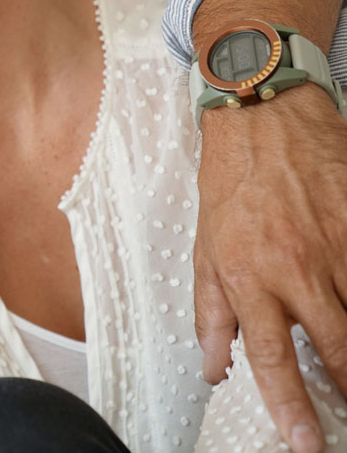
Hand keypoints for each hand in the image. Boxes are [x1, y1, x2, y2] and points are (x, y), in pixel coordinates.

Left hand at [195, 84, 346, 452]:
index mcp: (248, 275)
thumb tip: (213, 366)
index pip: (273, 358)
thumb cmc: (230, 181)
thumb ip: (210, 312)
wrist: (262, 116)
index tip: (307, 442)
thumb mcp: (202, 247)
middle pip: (336, 347)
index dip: (292, 406)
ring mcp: (337, 246)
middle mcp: (295, 267)